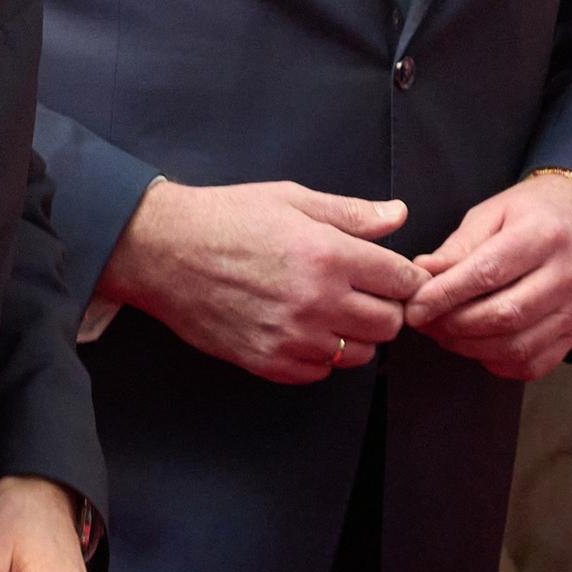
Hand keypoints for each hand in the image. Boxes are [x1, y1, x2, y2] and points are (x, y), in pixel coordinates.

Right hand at [97, 179, 425, 382]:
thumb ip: (351, 213)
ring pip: (359, 353)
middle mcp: (315, 301)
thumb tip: (398, 216)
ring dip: (356, 333)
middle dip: (387, 306)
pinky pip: (321, 372)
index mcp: (327, 254)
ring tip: (334, 307)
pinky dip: (323, 354)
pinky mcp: (268, 362)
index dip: (406, 276)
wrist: (165, 252)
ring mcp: (292, 337)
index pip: (401, 280)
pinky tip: (305, 326)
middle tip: (366, 289)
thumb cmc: (226, 218)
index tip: (396, 272)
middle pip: (389, 323)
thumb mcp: (292, 199)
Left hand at [404, 177, 571, 378]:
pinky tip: (475, 344)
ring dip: (469, 346)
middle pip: (503, 315)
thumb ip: (458, 247)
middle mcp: (566, 275)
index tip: (414, 307)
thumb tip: (422, 273)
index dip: (445, 294)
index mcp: (543, 235)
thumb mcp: (491, 214)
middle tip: (423, 321)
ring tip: (443, 331)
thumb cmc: (531, 215)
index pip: (488, 273)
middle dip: (453, 324)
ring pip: (515, 346)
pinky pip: (530, 364)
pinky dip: (495, 361)